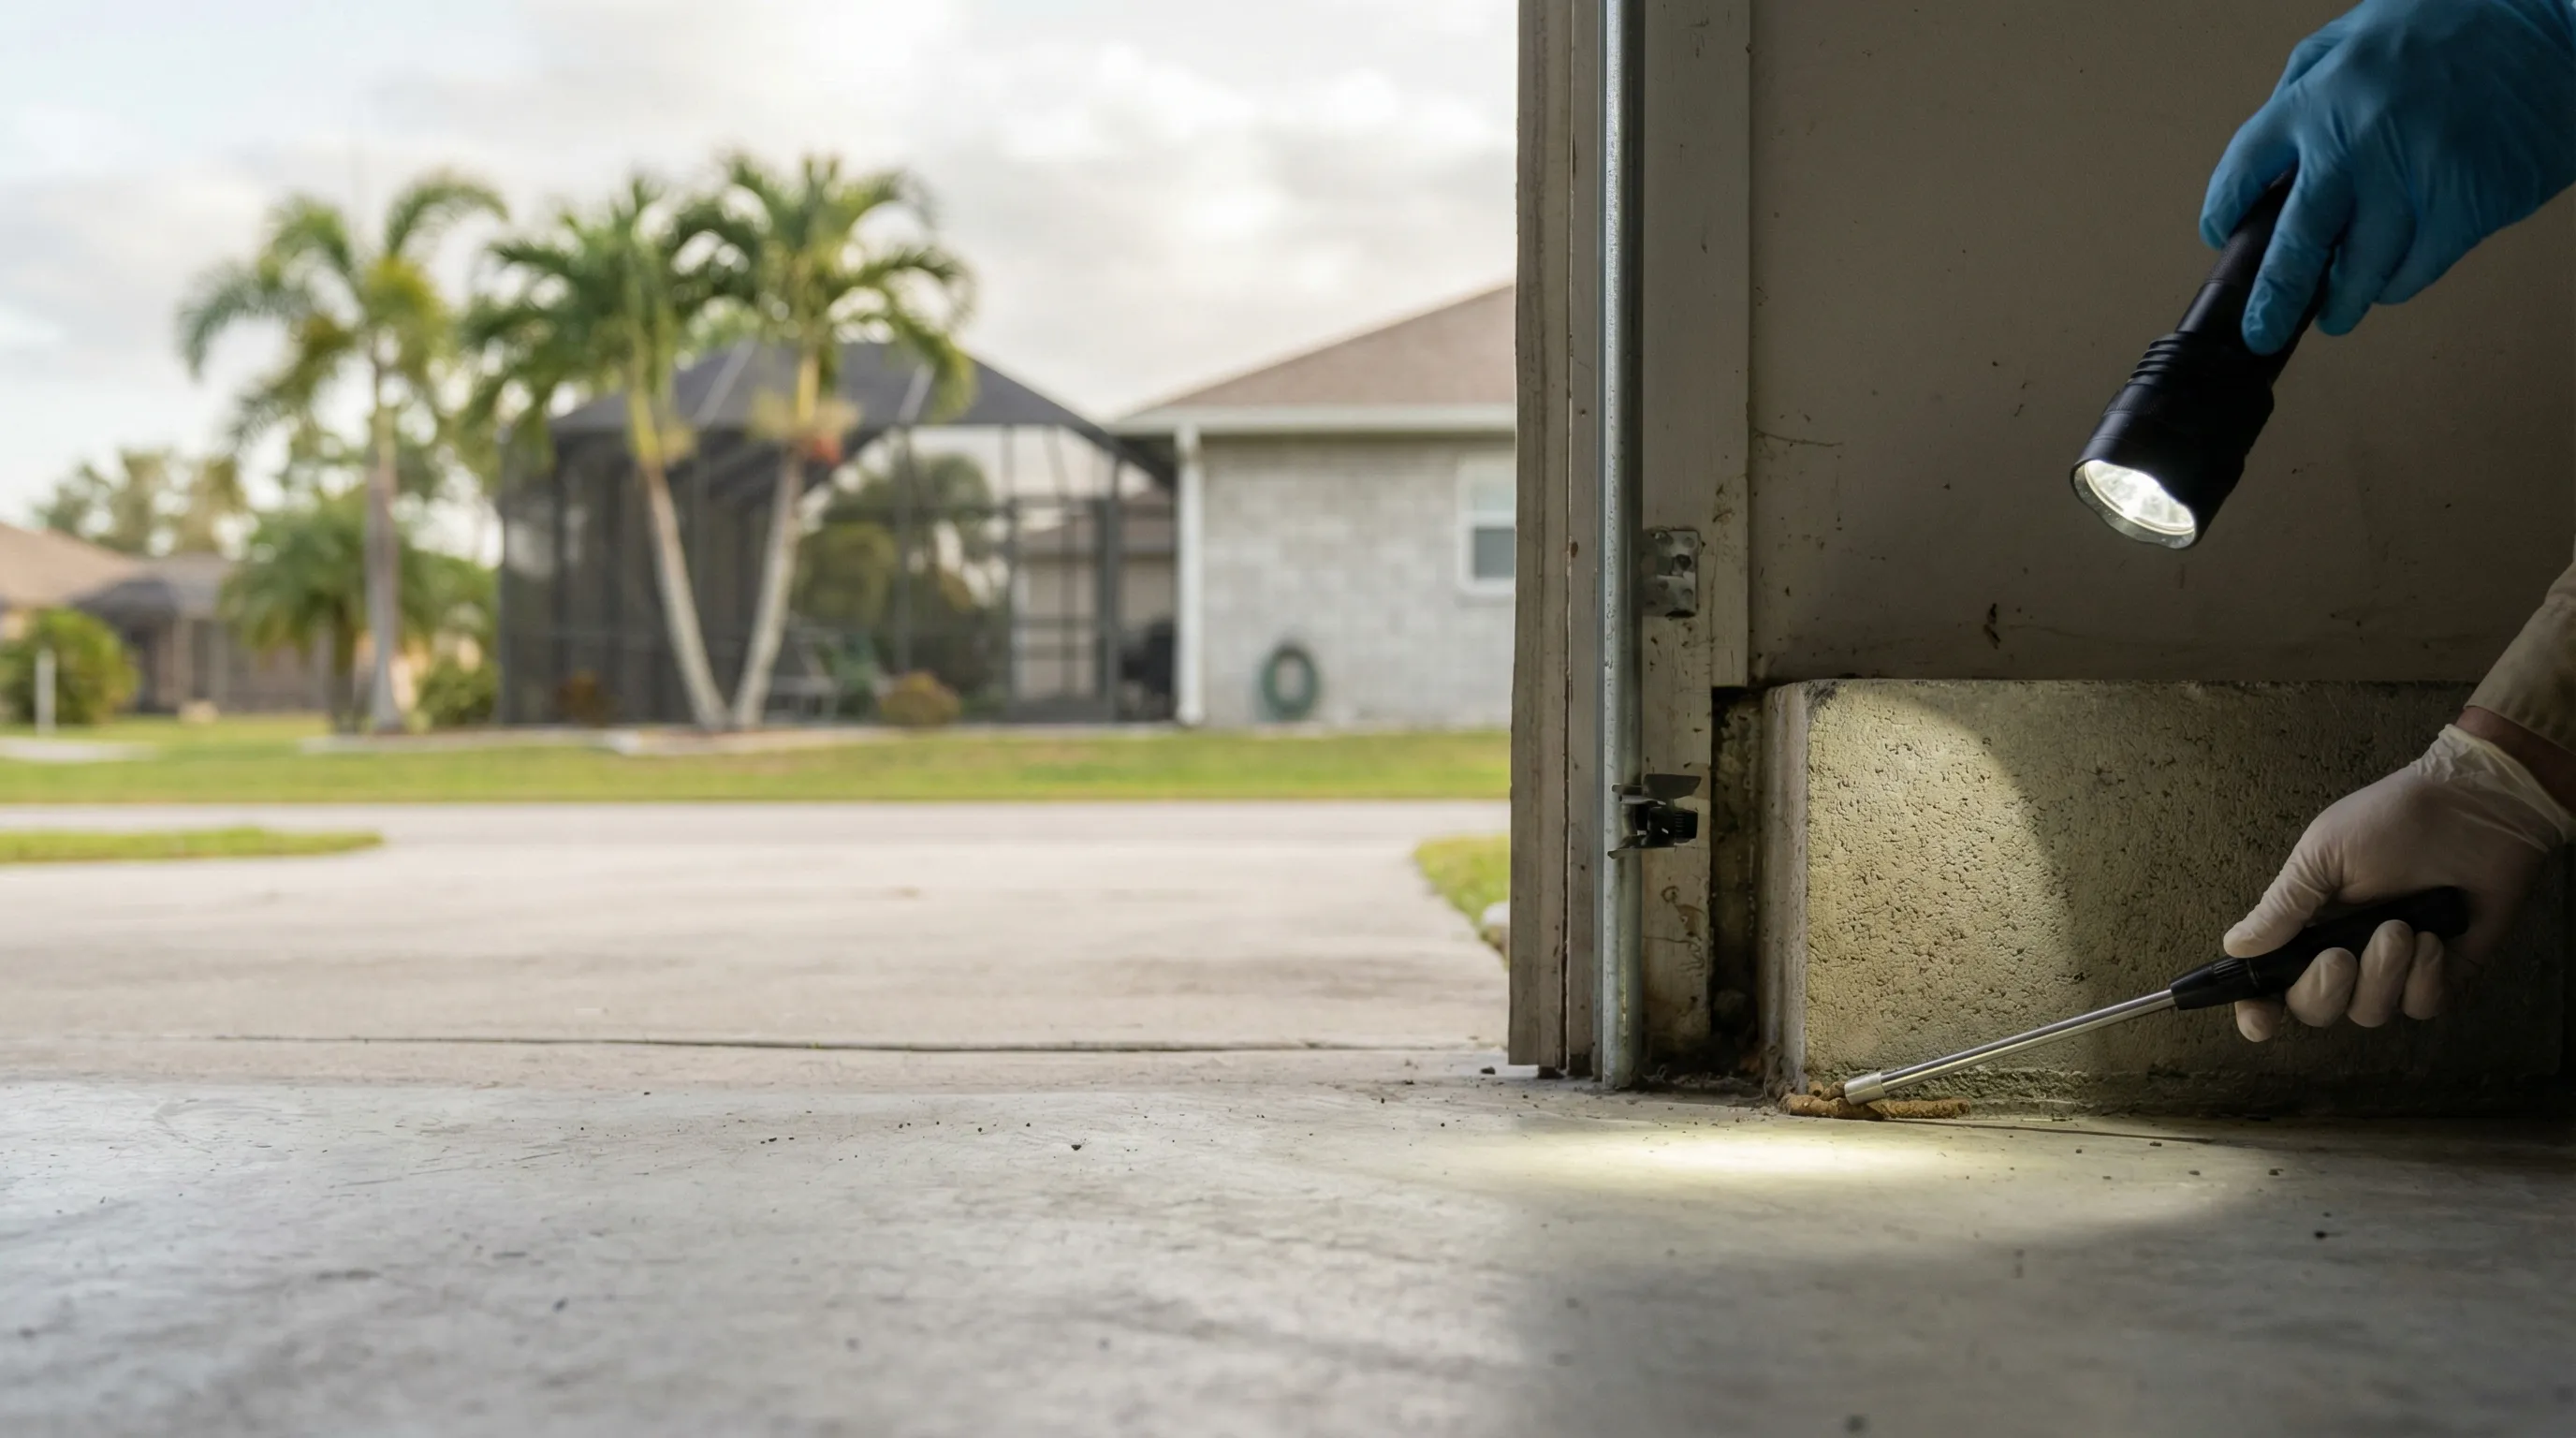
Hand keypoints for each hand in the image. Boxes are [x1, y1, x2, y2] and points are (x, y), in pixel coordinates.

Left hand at [2203, 0, 2575, 353]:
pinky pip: (2416, 270)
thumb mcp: (2365, 27)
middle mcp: (2356, 142)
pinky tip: (2392, 283)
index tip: (2223, 236)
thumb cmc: (2465, 19)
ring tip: (2334, 314)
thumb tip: (2278, 146)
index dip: (2225, 210)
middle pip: (2294, 245)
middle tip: (2259, 330)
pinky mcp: (2465, 209)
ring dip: (2341, 302)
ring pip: (2358, 272)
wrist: (2561, 24)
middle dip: (2272, 299)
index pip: (2243, 169)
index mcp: (2321, 95)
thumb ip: (2310, 81)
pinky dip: (2398, 284)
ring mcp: (2412, 180)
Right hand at [2228, 725, 2574, 1040]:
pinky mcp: (2443, 972)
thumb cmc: (2393, 820)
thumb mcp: (2323, 855)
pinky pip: (2421, 1006)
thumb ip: (2281, 907)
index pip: (2271, 981)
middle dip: (2325, 989)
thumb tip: (2235, 946)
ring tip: (2401, 928)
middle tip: (2341, 955)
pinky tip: (2434, 939)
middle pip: (2316, 1008)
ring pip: (2369, 1012)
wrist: (2476, 808)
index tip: (2261, 1022)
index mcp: (2308, 924)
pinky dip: (2424, 979)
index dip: (2259, 1008)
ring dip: (2383, 974)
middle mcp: (2347, 952)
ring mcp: (2395, 966)